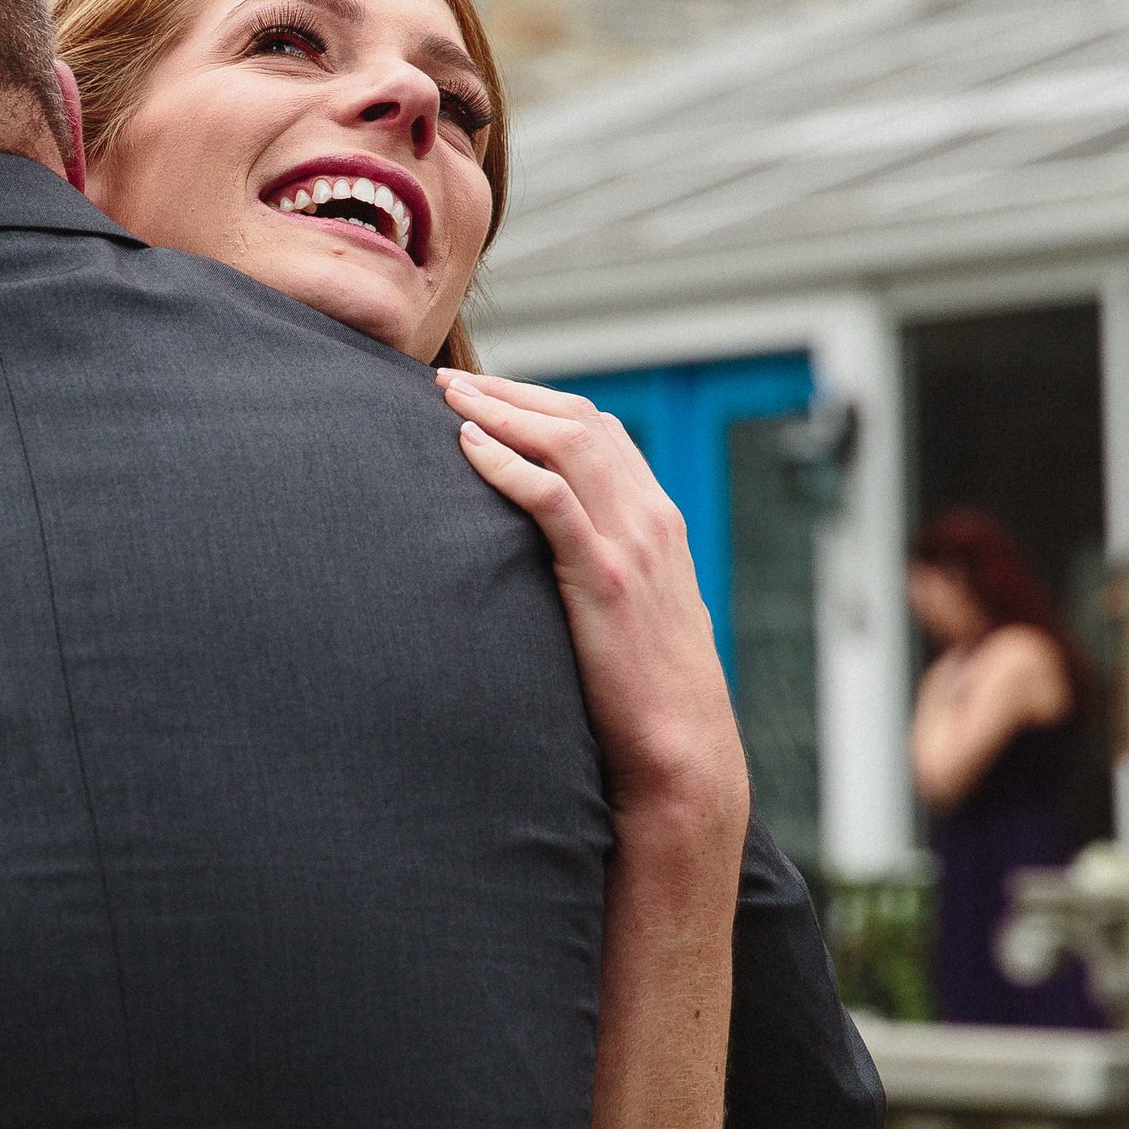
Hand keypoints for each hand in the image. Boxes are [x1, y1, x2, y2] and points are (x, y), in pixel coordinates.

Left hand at [437, 371, 749, 845]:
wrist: (682, 748)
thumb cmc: (646, 692)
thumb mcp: (633, 613)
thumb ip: (603, 570)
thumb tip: (548, 558)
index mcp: (656, 522)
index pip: (600, 432)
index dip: (539, 404)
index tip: (485, 395)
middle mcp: (649, 519)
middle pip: (580, 421)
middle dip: (511, 392)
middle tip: (448, 380)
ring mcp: (631, 546)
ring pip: (568, 443)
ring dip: (501, 411)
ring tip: (447, 398)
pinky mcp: (605, 580)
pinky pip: (554, 500)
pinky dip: (508, 464)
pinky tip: (468, 447)